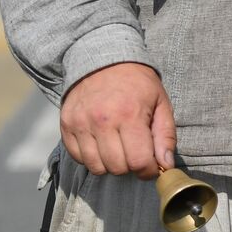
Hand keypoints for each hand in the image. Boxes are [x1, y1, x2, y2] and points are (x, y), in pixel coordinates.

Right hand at [60, 62, 174, 178]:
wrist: (103, 60)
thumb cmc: (137, 84)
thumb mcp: (161, 102)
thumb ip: (165, 135)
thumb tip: (165, 165)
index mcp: (130, 114)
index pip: (138, 161)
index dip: (148, 170)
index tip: (151, 167)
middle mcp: (102, 121)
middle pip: (117, 168)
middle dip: (131, 166)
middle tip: (135, 153)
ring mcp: (81, 124)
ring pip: (96, 167)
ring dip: (111, 164)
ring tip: (119, 147)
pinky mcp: (66, 126)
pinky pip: (79, 158)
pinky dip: (92, 157)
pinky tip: (102, 142)